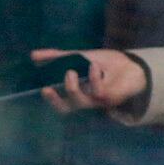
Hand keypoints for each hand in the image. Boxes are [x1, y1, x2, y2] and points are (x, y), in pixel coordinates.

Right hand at [33, 47, 149, 116]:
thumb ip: (57, 57)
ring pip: (81, 102)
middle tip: (48, 88)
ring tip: (70, 71)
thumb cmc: (104, 64)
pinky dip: (93, 78)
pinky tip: (93, 67)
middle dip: (57, 100)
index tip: (43, 89)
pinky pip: (98, 92)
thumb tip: (33, 55)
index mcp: (78, 94)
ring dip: (72, 88)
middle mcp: (88, 100)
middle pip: (69, 108)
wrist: (130, 63)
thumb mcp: (78, 57)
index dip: (52, 100)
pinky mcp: (111, 97)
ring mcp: (99, 101)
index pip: (62, 104)